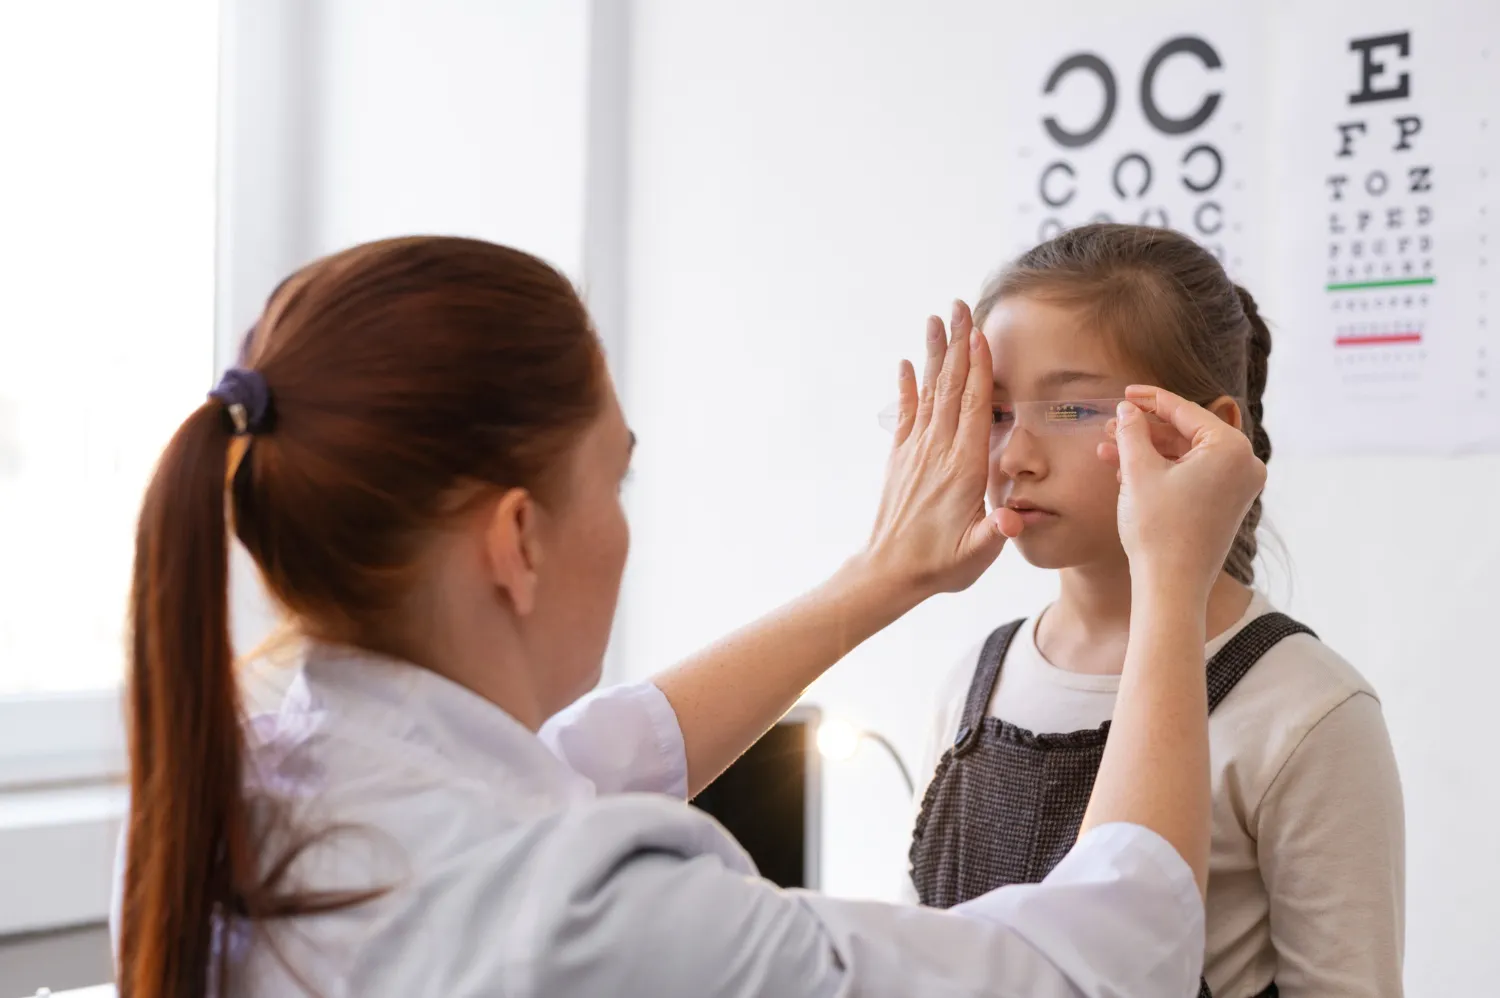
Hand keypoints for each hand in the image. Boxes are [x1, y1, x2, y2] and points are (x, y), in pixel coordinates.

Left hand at [864, 301, 1023, 597]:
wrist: (889, 573)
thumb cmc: (940, 565)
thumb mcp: (977, 554)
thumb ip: (997, 531)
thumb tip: (1014, 517)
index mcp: (963, 469)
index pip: (972, 409)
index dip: (977, 370)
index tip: (979, 334)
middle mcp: (937, 452)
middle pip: (950, 388)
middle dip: (957, 345)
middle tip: (959, 306)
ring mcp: (916, 453)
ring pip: (929, 393)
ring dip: (935, 354)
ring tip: (936, 319)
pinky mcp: (901, 459)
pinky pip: (905, 415)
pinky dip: (907, 387)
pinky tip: (908, 363)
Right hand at [1099, 386, 1265, 596]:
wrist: (1171, 585)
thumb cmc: (1158, 529)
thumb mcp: (1138, 471)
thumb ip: (1132, 432)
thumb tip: (1127, 410)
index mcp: (1231, 448)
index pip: (1185, 411)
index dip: (1150, 400)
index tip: (1126, 393)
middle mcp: (1244, 464)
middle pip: (1186, 433)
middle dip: (1144, 430)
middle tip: (1111, 425)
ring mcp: (1238, 487)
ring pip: (1186, 456)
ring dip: (1147, 452)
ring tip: (1108, 450)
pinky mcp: (1226, 505)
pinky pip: (1192, 475)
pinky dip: (1162, 471)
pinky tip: (1125, 472)